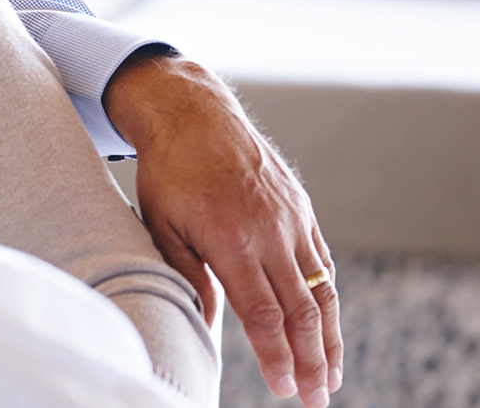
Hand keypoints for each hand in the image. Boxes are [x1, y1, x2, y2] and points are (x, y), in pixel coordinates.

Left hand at [104, 54, 341, 406]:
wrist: (194, 114)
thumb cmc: (168, 171)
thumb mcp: (161, 224)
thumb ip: (184, 276)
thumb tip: (201, 324)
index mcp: (231, 240)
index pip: (263, 314)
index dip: (278, 356)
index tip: (286, 388)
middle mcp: (269, 232)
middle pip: (301, 311)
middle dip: (313, 361)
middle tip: (316, 398)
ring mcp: (291, 219)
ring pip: (321, 290)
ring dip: (330, 337)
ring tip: (332, 375)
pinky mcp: (302, 209)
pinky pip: (321, 261)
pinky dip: (326, 296)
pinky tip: (326, 324)